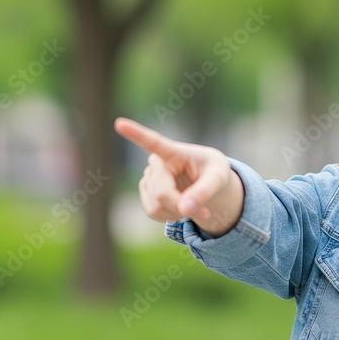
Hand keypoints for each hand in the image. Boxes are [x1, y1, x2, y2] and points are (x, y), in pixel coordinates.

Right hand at [114, 117, 240, 229]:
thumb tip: (184, 209)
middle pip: (162, 194)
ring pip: (155, 206)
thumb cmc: (214, 173)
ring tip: (192, 206)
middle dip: (183, 207)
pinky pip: (153, 211)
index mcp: (174, 152)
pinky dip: (170, 216)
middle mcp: (156, 162)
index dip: (136, 134)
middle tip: (204, 212)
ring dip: (177, 213)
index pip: (153, 142)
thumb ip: (204, 192)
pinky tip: (180, 207)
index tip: (120, 123)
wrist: (208, 182)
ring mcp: (148, 177)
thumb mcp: (219, 180)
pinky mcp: (146, 191)